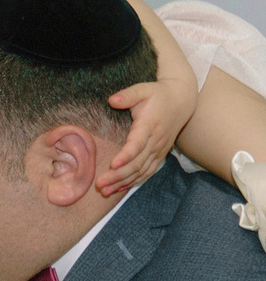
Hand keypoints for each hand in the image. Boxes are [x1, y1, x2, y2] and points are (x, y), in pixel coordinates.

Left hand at [103, 68, 197, 196]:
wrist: (181, 101)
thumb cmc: (158, 95)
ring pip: (142, 171)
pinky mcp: (160, 154)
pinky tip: (119, 189)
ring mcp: (159, 149)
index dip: (126, 155)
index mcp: (149, 125)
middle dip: (118, 175)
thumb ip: (128, 95)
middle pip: (137, 163)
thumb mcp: (143, 89)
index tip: (112, 164)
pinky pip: (147, 172)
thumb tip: (111, 100)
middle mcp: (156, 141)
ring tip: (105, 191)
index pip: (137, 144)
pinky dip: (134, 181)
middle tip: (99, 184)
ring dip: (123, 182)